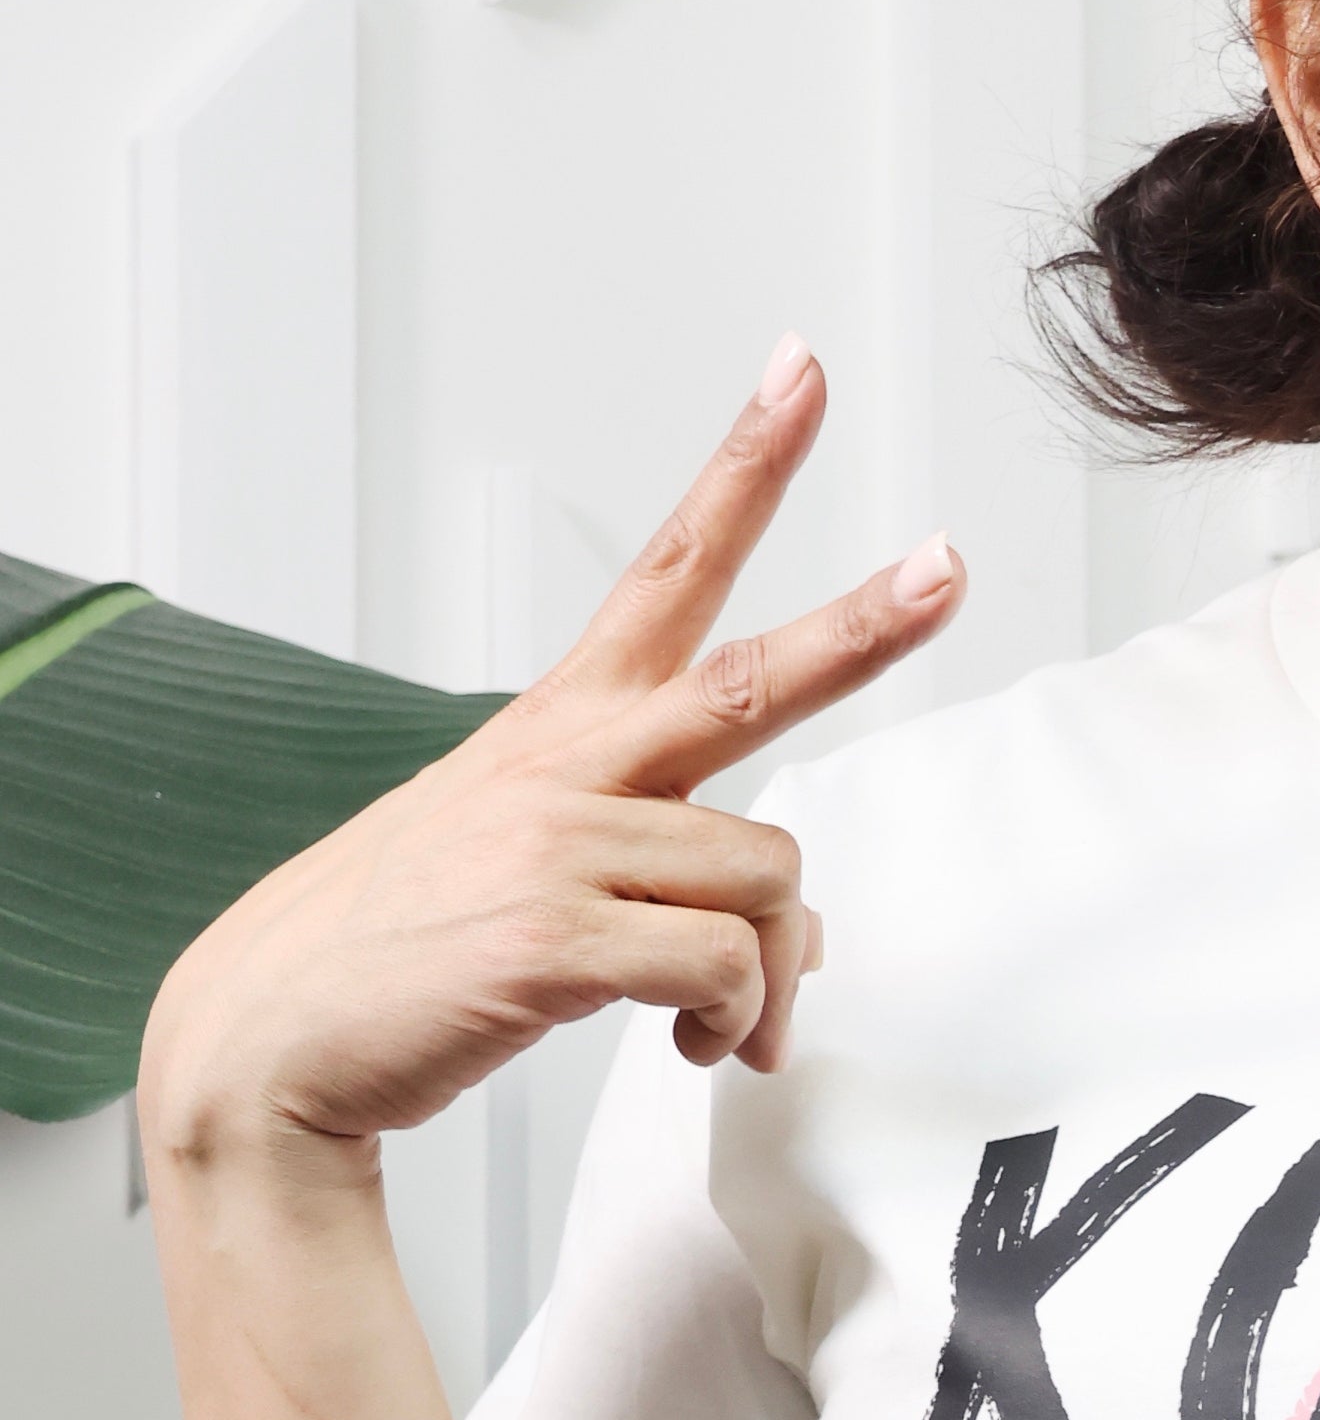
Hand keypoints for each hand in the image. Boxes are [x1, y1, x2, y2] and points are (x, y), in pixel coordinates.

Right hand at [139, 344, 960, 1177]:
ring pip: (768, 877)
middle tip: (947, 567)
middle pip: (749, 677)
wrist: (270, 1037)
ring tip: (727, 1026)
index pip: (667, 569)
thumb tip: (806, 932)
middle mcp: (566, 765)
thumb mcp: (536, 871)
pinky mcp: (554, 936)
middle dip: (864, 624)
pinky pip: (723, 964)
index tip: (801, 373)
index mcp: (559, 725)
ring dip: (774, 972)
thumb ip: (671, 871)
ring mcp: (558, 844)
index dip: (744, 469)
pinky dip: (734, 1018)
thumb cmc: (405, 949)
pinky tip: (695, 1045)